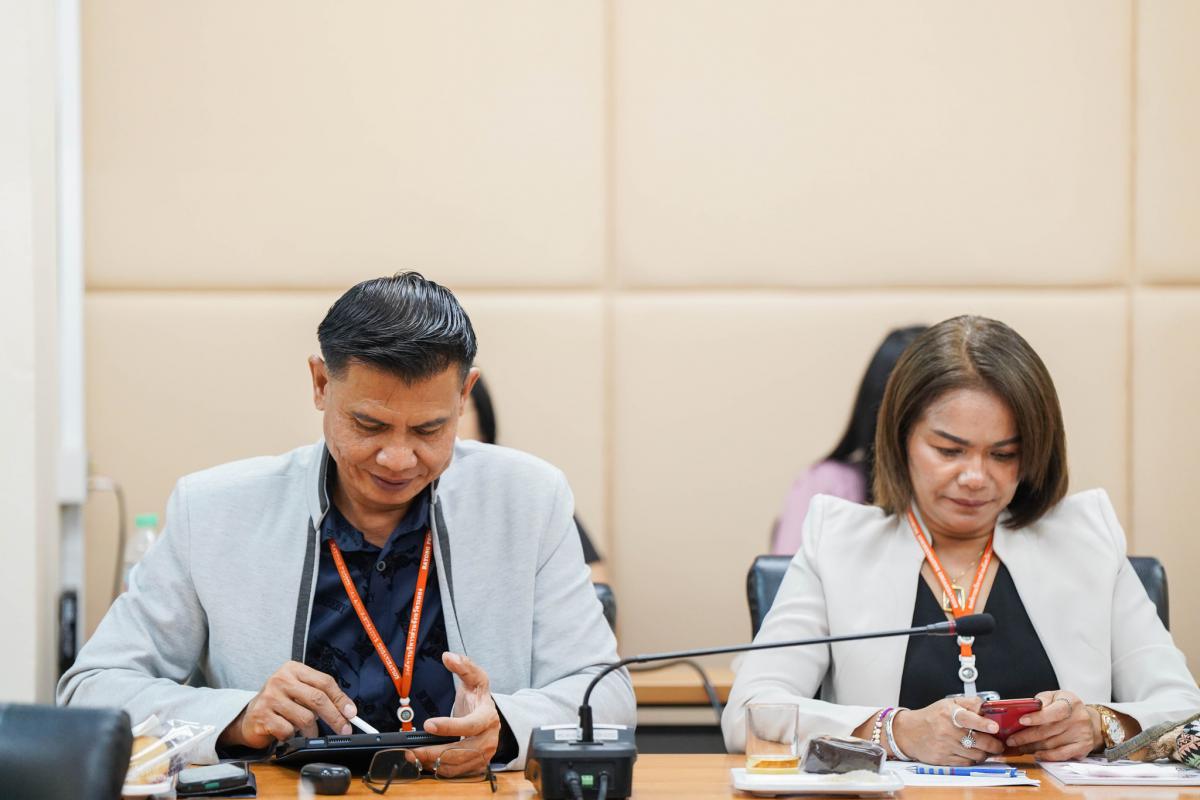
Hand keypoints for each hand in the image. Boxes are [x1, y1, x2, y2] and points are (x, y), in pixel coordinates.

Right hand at [217, 661, 356, 749]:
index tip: (351, 713)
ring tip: (308, 732)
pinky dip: (293, 737)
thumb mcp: (300, 692)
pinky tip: (288, 734)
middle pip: (317, 699)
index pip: (324, 682)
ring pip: (305, 718)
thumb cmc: (281, 703)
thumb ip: (320, 696)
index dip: (340, 699)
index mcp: (293, 669)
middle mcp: (280, 679)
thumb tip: (347, 712)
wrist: (249, 717)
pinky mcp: (262, 716)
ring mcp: (269, 697)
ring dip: (312, 731)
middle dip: (335, 717)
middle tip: (344, 730)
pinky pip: (289, 731)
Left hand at [411, 652, 500, 775]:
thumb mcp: (475, 678)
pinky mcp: (476, 766)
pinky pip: (456, 773)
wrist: (489, 716)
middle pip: (462, 751)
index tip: (428, 724)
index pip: (470, 725)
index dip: (450, 727)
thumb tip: (449, 656)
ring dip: (433, 762)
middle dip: (435, 752)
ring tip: (413, 756)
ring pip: (457, 765)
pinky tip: (423, 762)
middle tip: (413, 750)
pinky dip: (438, 769)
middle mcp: (489, 739)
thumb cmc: (479, 698)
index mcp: (488, 717)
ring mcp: (484, 755)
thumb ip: (463, 666)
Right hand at [891, 697, 1003, 765]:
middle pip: (978, 741)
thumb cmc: (931, 717)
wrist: (908, 732)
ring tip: (984, 748)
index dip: (983, 723)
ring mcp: (945, 746)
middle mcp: (947, 730)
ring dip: (984, 753)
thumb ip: (969, 703)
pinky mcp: (943, 759)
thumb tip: (986, 707)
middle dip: (994, 744)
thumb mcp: (948, 704)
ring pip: (976, 754)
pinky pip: (967, 763)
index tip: (994, 727)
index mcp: (948, 714)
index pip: (968, 718)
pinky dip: (973, 759)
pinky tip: (971, 753)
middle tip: (998, 743)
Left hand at [1005, 690, 1100, 760]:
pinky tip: (1036, 754)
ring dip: (1031, 747)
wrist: (1090, 720)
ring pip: (1050, 744)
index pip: (1053, 712)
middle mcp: (1078, 719)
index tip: (1021, 721)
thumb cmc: (1067, 707)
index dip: (1036, 717)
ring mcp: (1081, 735)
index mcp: (1070, 703)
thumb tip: (1025, 708)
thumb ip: (1041, 700)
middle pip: (1047, 731)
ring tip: (1019, 747)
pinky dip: (1046, 756)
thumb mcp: (1055, 696)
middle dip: (1025, 736)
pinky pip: (1061, 754)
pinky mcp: (1082, 748)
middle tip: (1011, 739)